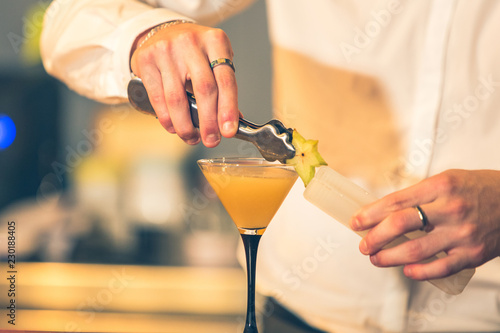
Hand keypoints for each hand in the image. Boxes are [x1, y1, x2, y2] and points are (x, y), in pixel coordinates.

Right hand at [130, 22, 238, 146]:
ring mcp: (166, 50)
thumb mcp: (214, 60)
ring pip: (177, 99)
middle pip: (204, 90)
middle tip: (211, 141)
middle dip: (208, 122)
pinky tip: (174, 127)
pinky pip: (158, 99)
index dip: (228, 109)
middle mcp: (191, 42)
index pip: (226, 80)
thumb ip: (223, 88)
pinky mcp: (146, 60)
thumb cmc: (194, 52)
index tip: (228, 131)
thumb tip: (234, 121)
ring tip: (193, 138)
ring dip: (186, 126)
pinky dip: (167, 119)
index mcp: (215, 41)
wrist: (162, 32)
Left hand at [350, 169, 499, 279]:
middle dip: (374, 237)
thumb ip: (419, 194)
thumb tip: (385, 210)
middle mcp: (450, 209)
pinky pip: (439, 268)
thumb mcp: (447, 180)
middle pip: (399, 224)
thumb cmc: (478, 188)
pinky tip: (406, 270)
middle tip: (363, 244)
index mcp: (440, 186)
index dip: (370, 213)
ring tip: (376, 258)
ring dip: (388, 257)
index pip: (395, 201)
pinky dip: (418, 272)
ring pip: (414, 250)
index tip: (356, 221)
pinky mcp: (472, 254)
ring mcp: (461, 233)